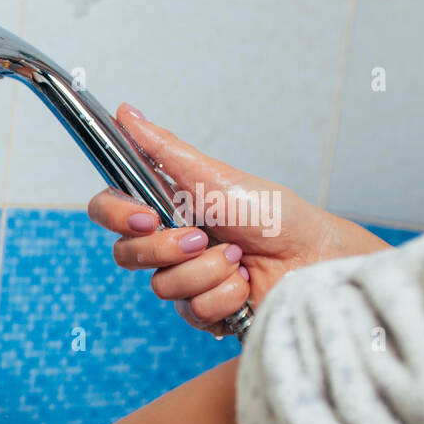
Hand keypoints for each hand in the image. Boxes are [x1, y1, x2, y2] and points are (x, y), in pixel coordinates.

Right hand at [90, 103, 390, 336]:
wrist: (313, 257)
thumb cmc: (275, 214)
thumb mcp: (216, 177)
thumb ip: (164, 150)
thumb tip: (127, 113)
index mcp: (165, 208)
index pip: (110, 211)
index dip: (117, 217)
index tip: (147, 217)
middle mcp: (168, 245)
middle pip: (127, 254)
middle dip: (168, 248)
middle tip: (202, 238)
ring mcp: (183, 279)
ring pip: (162, 286)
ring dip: (206, 271)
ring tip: (238, 260)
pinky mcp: (202, 309)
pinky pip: (191, 310)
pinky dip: (223, 295)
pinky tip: (244, 284)